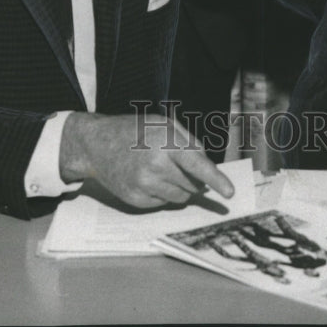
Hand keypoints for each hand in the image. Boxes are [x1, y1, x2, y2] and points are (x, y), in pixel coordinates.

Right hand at [60, 112, 233, 208]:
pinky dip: (164, 193)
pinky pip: (163, 203)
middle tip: (179, 164)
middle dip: (194, 179)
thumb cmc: (134, 130)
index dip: (216, 180)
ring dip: (181, 188)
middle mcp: (155, 166)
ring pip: (180, 197)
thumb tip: (207, 164)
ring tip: (163, 170)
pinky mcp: (135, 199)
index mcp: (165, 143)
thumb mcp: (164, 123)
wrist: (97, 144)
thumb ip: (189, 141)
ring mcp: (144, 185)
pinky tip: (149, 178)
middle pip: (192, 185)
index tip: (230, 193)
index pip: (197, 165)